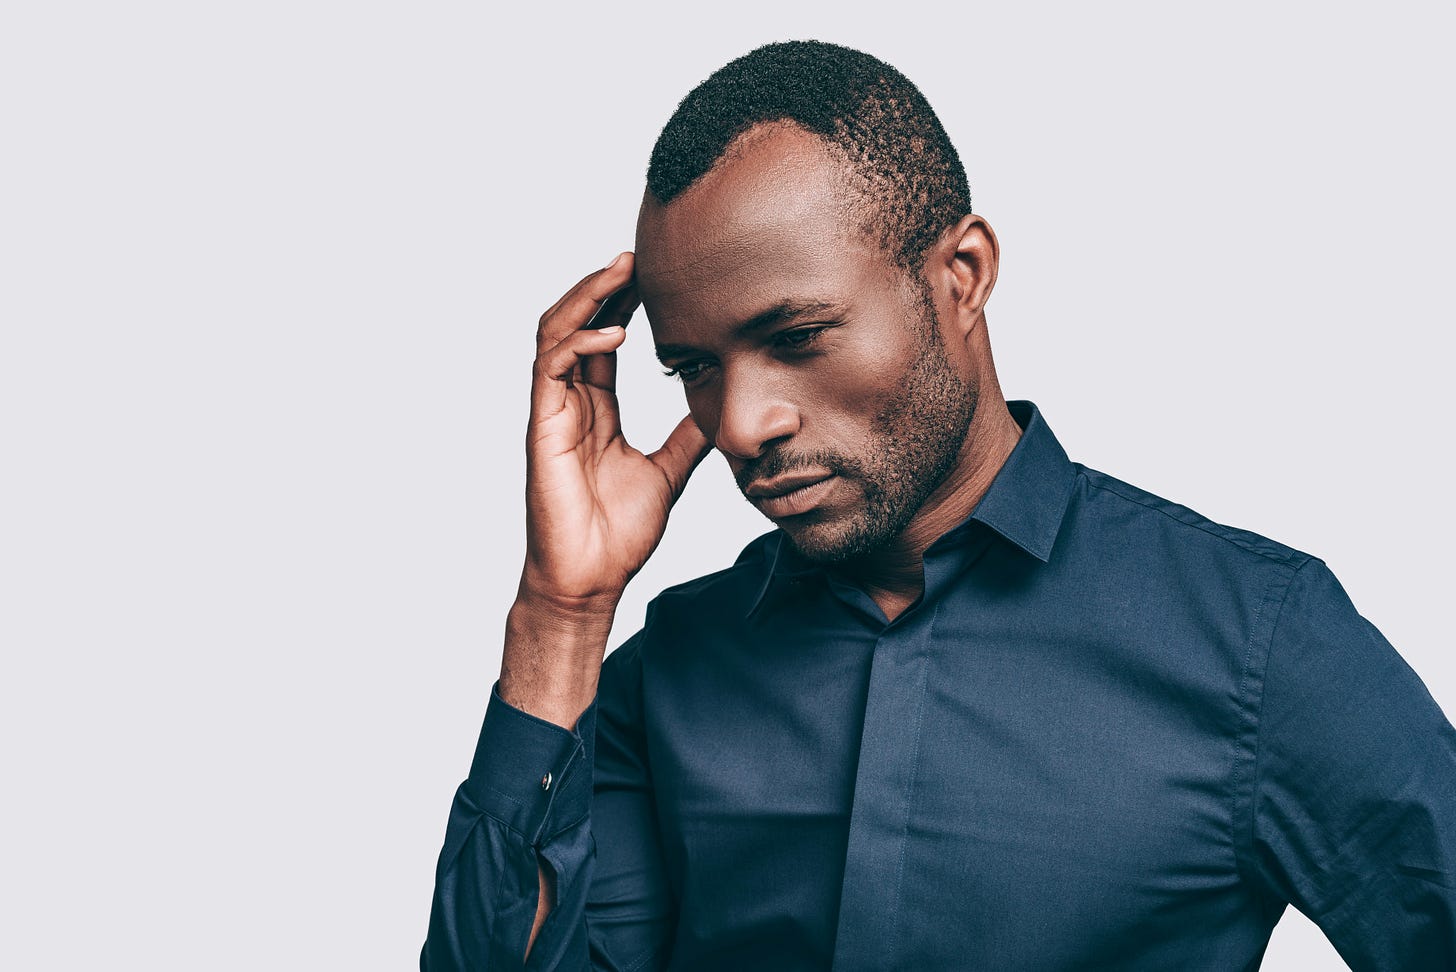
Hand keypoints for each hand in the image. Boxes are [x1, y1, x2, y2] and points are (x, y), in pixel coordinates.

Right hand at [520, 251, 711, 611]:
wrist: (592, 579)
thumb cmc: (618, 533)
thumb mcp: (669, 471)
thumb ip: (687, 437)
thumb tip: (721, 410)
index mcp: (596, 407)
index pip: (604, 338)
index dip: (623, 303)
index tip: (654, 275)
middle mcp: (570, 402)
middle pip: (577, 323)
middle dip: (603, 286)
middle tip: (637, 257)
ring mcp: (552, 412)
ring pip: (555, 333)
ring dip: (586, 298)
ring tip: (620, 273)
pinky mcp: (542, 428)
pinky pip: (550, 368)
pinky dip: (578, 343)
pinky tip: (611, 334)